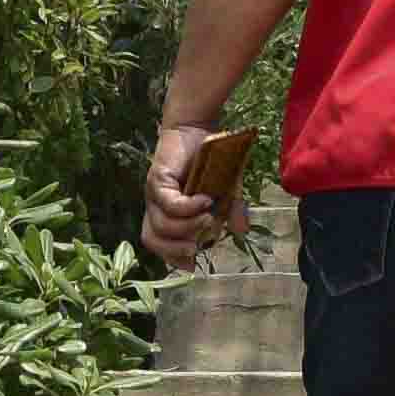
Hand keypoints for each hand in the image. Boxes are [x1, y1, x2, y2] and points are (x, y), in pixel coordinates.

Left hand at [139, 127, 241, 269]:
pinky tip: (204, 199)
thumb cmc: (211, 161)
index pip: (158, 244)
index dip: (171, 258)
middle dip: (176, 249)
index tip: (192, 266)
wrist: (199, 129)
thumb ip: (231, 211)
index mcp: (166, 214)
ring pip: (162, 225)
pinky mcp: (157, 179)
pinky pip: (169, 204)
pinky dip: (188, 207)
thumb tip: (242, 231)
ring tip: (208, 216)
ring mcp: (154, 193)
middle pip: (153, 240)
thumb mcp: (226, 190)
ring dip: (188, 227)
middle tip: (199, 244)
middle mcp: (156, 206)